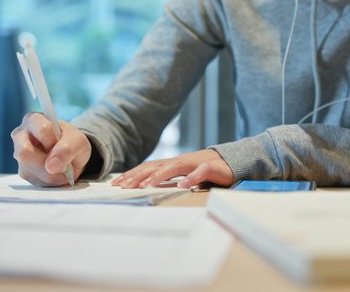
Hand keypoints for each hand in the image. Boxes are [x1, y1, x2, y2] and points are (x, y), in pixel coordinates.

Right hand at [11, 112, 91, 186]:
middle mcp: (21, 136)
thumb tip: (51, 167)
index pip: (41, 130)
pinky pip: (35, 181)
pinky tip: (57, 173)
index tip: (63, 144)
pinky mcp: (23, 171)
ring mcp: (19, 155)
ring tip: (62, 168)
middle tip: (62, 160)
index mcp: (33, 120)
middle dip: (47, 162)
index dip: (54, 141)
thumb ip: (67, 149)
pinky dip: (51, 181)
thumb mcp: (78, 141)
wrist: (72, 154)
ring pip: (30, 170)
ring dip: (52, 174)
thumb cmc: (72, 142)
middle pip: (25, 153)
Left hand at [111, 149, 232, 188]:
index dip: (132, 174)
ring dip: (158, 176)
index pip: (148, 167)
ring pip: (173, 167)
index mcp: (172, 164)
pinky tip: (183, 185)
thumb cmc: (206, 171)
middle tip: (123, 185)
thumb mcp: (183, 175)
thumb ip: (169, 179)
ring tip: (145, 186)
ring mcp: (195, 163)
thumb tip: (147, 187)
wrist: (232, 161)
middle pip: (155, 166)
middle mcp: (180, 161)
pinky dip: (191, 178)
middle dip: (138, 175)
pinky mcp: (211, 168)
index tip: (117, 183)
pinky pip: (200, 172)